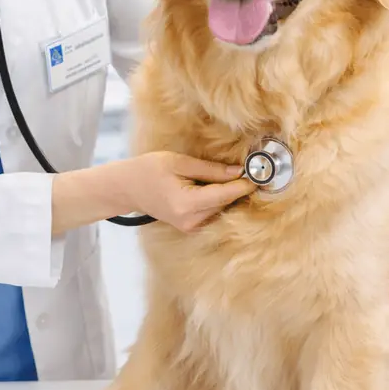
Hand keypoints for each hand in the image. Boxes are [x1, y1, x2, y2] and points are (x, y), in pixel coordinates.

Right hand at [122, 152, 256, 231]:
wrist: (127, 187)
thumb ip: (210, 170)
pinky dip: (219, 200)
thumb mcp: (179, 162)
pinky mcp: (189, 227)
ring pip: (220, 209)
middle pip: (224, 204)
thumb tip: (238, 172)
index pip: (224, 195)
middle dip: (239, 189)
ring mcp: (189, 227)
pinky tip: (220, 187)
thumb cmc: (149, 170)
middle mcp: (189, 221)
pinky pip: (212, 213)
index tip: (260, 175)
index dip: (244, 186)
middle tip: (254, 171)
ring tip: (238, 177)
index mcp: (186, 204)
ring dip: (230, 194)